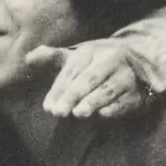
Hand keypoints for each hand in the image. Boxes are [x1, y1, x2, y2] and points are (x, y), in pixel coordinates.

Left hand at [29, 41, 153, 117]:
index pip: (73, 71)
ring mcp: (126, 76)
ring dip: (94, 101)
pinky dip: (114, 107)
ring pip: (109, 89)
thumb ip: (51, 58)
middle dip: (73, 95)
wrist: (136, 66)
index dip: (59, 89)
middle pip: (90, 78)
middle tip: (59, 112)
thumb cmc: (95, 65)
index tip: (48, 107)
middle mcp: (112, 60)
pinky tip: (102, 114)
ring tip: (79, 113)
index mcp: (93, 51)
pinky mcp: (136, 93)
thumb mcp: (74, 59)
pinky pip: (125, 100)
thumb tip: (28, 58)